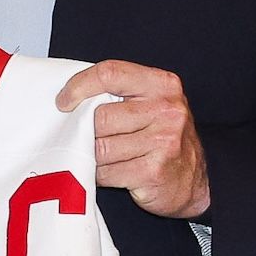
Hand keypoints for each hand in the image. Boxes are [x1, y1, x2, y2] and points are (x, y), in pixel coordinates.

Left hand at [61, 60, 210, 220]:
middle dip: (89, 131)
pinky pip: (106, 172)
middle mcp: (167, 110)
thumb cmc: (160, 138)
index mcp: (162, 84)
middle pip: (100, 116)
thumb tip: (68, 97)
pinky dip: (101, 175)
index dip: (79, 86)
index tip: (63, 102)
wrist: (192, 181)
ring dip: (94, 156)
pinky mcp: (154, 171)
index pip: (109, 73)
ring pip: (100, 147)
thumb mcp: (148, 104)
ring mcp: (163, 141)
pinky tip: (114, 173)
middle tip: (94, 139)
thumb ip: (116, 93)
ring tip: (107, 157)